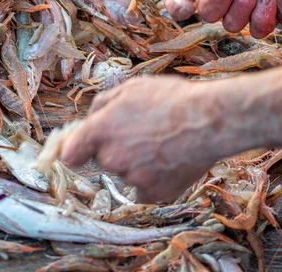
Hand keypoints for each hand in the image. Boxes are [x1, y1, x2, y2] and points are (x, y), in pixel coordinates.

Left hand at [60, 76, 246, 202]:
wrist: (209, 121)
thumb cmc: (171, 99)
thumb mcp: (131, 88)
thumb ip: (102, 104)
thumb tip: (91, 117)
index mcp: (100, 130)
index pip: (71, 153)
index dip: (75, 152)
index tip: (78, 153)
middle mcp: (111, 157)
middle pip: (103, 160)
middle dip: (116, 149)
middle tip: (141, 134)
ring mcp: (132, 178)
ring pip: (126, 173)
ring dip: (136, 164)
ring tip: (162, 144)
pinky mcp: (154, 193)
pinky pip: (145, 188)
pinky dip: (154, 179)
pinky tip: (169, 161)